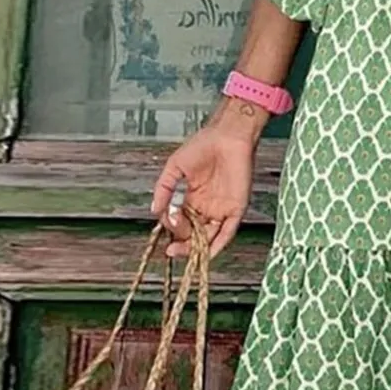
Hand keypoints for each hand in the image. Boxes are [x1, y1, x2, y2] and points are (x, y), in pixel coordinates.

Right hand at [151, 116, 256, 258]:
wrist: (226, 136)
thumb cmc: (203, 145)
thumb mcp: (175, 168)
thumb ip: (164, 188)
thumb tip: (154, 210)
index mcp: (193, 198)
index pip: (180, 221)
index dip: (171, 226)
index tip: (164, 222)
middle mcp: (207, 207)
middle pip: (193, 234)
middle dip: (181, 243)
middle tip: (171, 247)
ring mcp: (222, 210)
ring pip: (208, 237)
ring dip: (195, 248)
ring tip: (180, 250)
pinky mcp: (236, 210)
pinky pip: (227, 232)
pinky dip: (217, 245)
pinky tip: (204, 253)